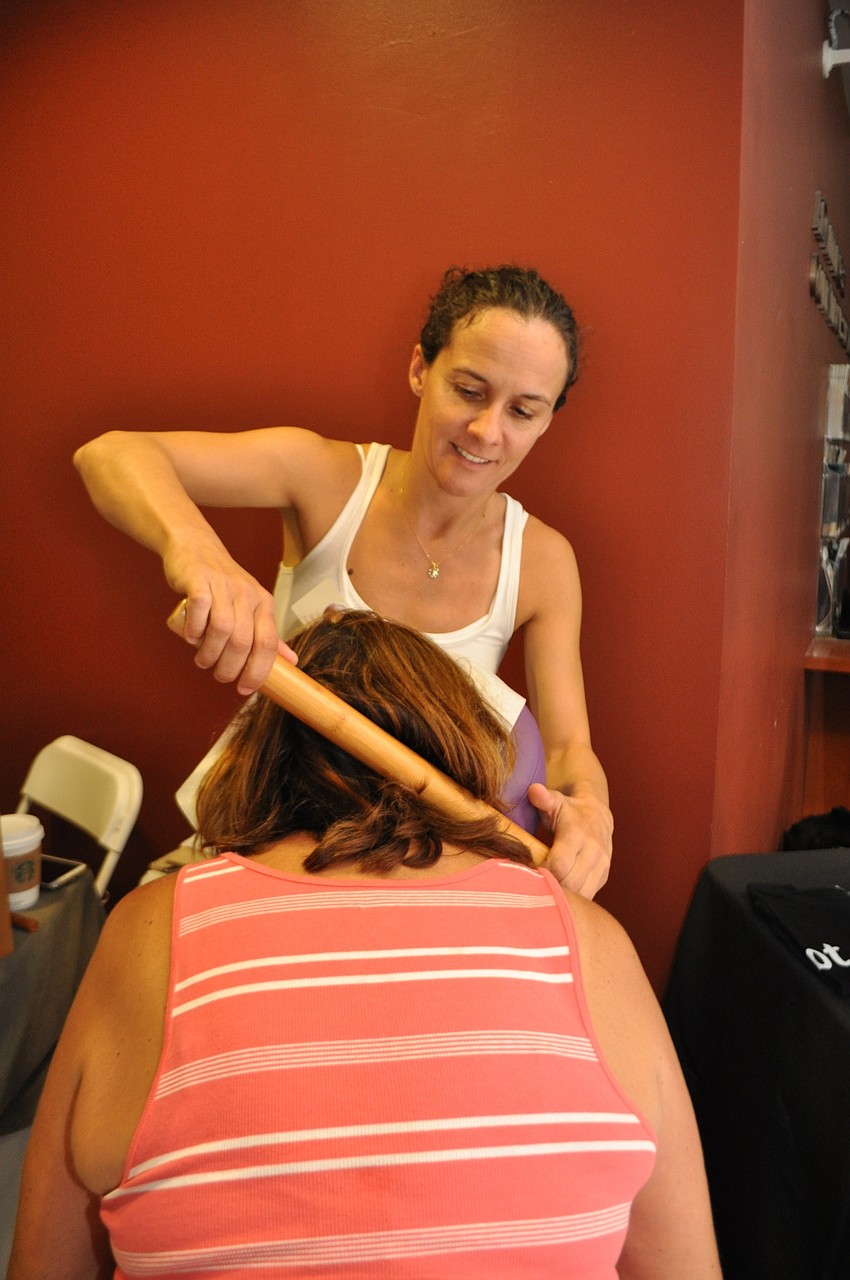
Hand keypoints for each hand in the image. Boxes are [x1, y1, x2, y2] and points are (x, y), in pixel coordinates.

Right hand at [166, 545, 293, 693]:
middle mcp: (248, 594)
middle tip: (219, 676)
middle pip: (244, 641)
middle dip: (230, 667)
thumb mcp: (251, 606)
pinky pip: (200, 610)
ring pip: (222, 629)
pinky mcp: (200, 580)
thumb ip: (268, 633)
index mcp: (264, 603)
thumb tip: (292, 662)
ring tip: (203, 661)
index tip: (244, 689)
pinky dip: (194, 630)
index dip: (258, 671)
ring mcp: (223, 586)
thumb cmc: (223, 584)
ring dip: (210, 653)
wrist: (196, 547)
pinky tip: (191, 637)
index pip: (269, 644)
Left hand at [527, 782, 612, 899]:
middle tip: (532, 887)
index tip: (527, 874)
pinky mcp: (603, 877)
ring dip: (562, 897)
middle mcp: (594, 851)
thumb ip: (543, 798)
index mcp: (578, 834)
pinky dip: (573, 899)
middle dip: (550, 888)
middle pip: (570, 883)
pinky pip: (588, 895)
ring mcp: (601, 866)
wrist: (597, 815)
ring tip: (544, 892)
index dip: (542, 873)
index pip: (559, 865)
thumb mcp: (555, 800)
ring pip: (581, 893)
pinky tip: (558, 894)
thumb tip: (534, 790)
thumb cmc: (568, 810)